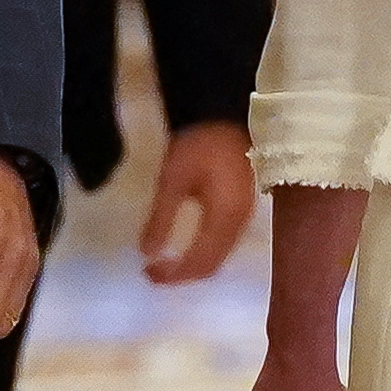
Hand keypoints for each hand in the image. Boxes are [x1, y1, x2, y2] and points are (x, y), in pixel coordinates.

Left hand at [138, 121, 258, 285]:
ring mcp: (244, 218)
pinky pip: (223, 246)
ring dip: (192, 267)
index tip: (148, 275)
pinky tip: (184, 250)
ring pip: (219, 258)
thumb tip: (146, 254)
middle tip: (151, 275)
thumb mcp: (172, 179)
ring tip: (164, 266)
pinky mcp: (241, 211)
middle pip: (212, 266)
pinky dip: (202, 255)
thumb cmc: (198, 143)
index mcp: (225, 217)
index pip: (200, 262)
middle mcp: (239, 224)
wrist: (224, 115)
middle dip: (182, 275)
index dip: (175, 275)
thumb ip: (160, 218)